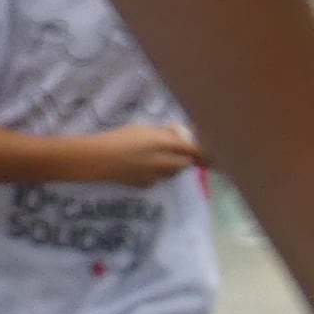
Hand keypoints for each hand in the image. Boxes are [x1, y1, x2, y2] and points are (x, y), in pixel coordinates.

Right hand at [84, 122, 204, 187]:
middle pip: (186, 164)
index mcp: (165, 144)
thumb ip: (163, 132)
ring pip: (174, 172)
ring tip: (160, 157)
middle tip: (182, 152)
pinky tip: (144, 166)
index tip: (213, 153)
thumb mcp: (142, 128)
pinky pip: (160, 178)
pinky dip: (159, 173)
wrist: (100, 159)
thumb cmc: (120, 137)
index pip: (194, 151)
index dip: (206, 153)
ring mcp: (157, 176)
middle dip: (187, 159)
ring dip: (174, 166)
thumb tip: (178, 134)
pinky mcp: (147, 185)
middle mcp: (166, 163)